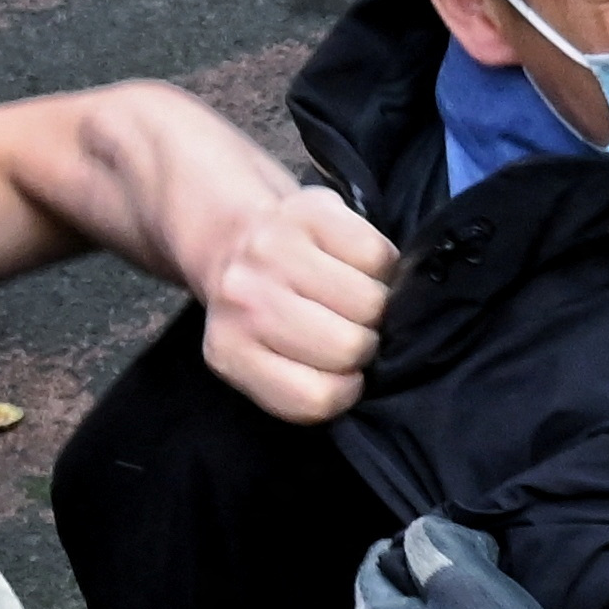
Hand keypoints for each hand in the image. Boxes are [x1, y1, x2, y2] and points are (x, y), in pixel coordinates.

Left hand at [197, 178, 403, 426]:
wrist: (229, 233)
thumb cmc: (260, 310)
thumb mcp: (263, 363)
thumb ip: (304, 383)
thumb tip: (367, 376)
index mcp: (229, 350)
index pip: (318, 398)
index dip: (345, 388)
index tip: (338, 371)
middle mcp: (244, 298)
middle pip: (349, 347)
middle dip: (363, 343)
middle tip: (346, 327)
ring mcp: (274, 250)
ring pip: (372, 302)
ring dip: (375, 304)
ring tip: (351, 297)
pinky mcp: (308, 210)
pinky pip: (378, 255)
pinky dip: (379, 266)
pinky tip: (354, 265)